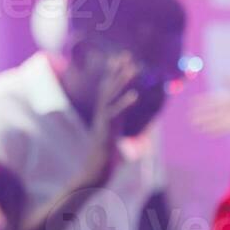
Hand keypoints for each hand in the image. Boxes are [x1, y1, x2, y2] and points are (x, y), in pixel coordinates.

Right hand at [80, 55, 139, 186]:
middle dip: (118, 71)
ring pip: (111, 97)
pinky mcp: (106, 132)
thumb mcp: (115, 141)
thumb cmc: (104, 161)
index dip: (115, 74)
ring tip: (133, 68)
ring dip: (122, 82)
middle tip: (127, 54)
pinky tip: (135, 95)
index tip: (122, 59)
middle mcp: (103, 116)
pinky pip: (116, 115)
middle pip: (109, 88)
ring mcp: (103, 122)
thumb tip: (130, 128)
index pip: (110, 90)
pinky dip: (125, 104)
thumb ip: (119, 131)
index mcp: (106, 116)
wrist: (94, 175)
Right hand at [190, 78, 229, 136]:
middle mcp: (229, 108)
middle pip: (212, 112)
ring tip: (194, 126)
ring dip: (205, 124)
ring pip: (215, 121)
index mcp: (229, 98)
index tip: (191, 103)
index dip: (201, 102)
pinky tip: (206, 133)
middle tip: (189, 118)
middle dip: (200, 114)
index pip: (212, 100)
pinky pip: (222, 128)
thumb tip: (222, 73)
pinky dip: (214, 131)